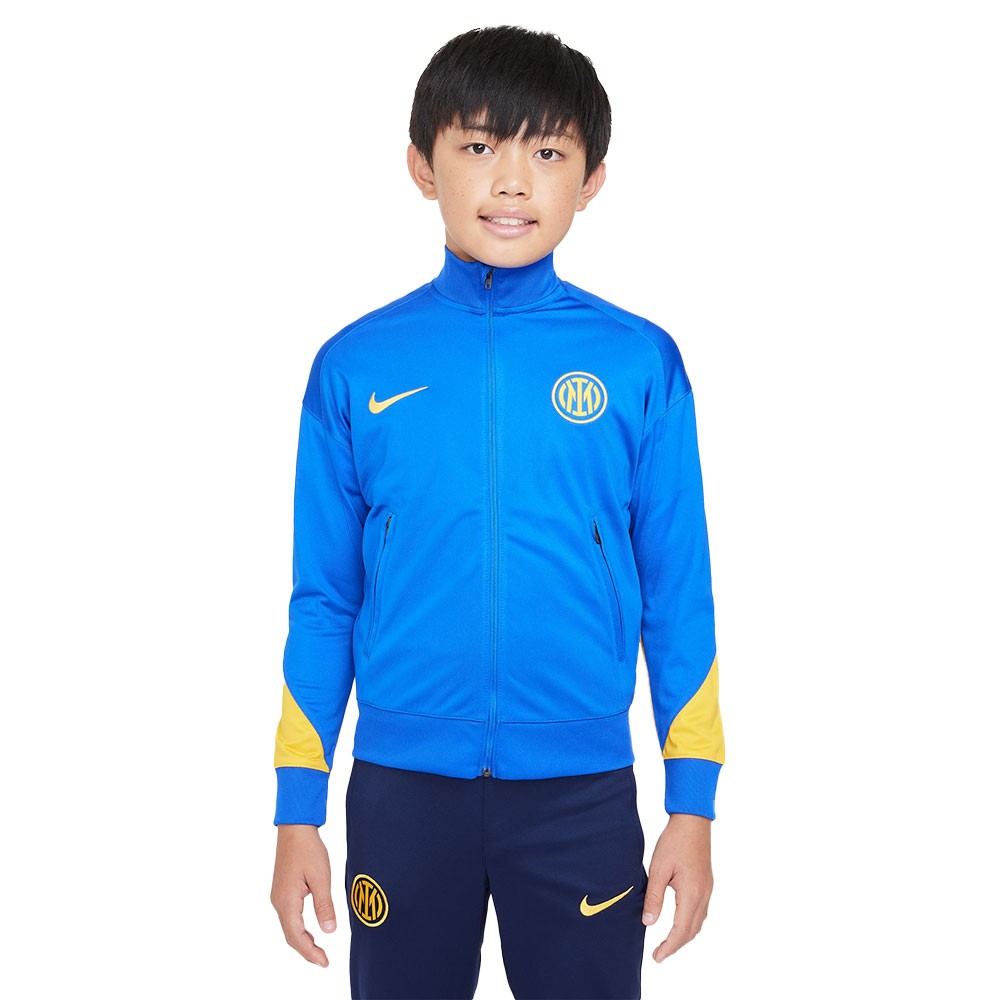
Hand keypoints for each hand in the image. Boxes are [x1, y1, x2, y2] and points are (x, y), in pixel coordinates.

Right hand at [270, 824, 337, 966]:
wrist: (295, 829)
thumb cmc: (308, 850)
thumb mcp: (321, 877)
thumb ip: (324, 905)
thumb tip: (329, 931)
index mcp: (287, 901)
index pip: (296, 936)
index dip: (310, 952)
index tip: (324, 962)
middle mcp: (278, 902)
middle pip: (290, 935)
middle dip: (306, 950)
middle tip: (323, 960)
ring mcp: (278, 896)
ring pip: (289, 927)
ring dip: (302, 940)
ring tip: (318, 950)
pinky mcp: (282, 890)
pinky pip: (289, 917)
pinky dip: (299, 929)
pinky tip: (310, 930)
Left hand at [642, 813, 712, 961]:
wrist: (693, 821)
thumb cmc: (674, 842)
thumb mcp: (658, 869)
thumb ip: (654, 897)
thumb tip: (648, 923)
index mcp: (691, 894)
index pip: (681, 930)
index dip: (669, 947)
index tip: (657, 957)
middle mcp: (703, 895)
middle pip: (692, 930)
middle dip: (676, 945)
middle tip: (660, 953)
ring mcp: (707, 889)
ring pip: (698, 922)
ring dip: (684, 935)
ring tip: (668, 942)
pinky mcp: (707, 883)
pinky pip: (701, 911)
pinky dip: (690, 923)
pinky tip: (680, 920)